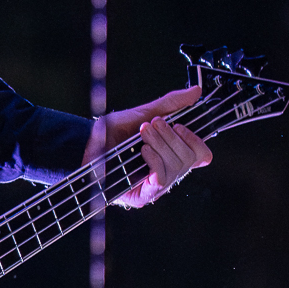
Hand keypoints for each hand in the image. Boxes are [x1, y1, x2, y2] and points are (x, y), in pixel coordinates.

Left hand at [84, 84, 211, 207]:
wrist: (87, 144)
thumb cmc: (112, 133)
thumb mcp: (144, 113)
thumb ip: (171, 104)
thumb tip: (195, 91)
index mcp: (172, 156)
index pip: (201, 155)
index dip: (196, 139)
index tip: (180, 125)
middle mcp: (168, 173)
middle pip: (190, 158)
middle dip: (171, 136)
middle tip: (151, 126)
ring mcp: (156, 187)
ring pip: (177, 167)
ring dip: (160, 144)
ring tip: (142, 134)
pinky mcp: (143, 196)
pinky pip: (161, 179)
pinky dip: (155, 160)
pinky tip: (142, 151)